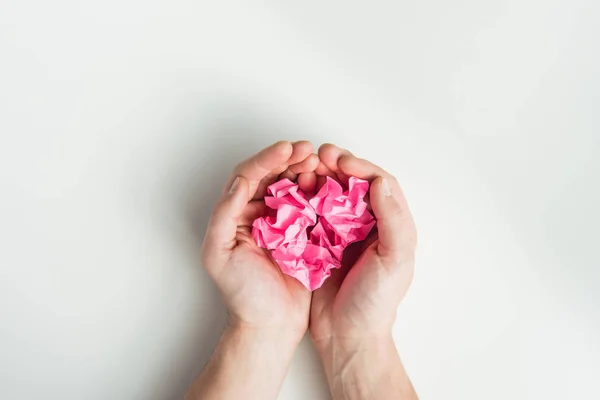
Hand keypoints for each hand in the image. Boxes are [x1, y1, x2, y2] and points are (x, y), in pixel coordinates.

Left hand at [201, 140, 317, 341]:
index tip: (286, 149)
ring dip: (304, 170)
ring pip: (292, 185)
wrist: (270, 325)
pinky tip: (326, 183)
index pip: (248, 175)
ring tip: (318, 162)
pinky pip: (310, 204)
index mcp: (235, 214)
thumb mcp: (219, 254)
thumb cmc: (242, 294)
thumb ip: (224, 215)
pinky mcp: (303, 233)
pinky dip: (318, 190)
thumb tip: (238, 182)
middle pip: (271, 174)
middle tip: (307, 150)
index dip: (266, 159)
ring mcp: (282, 221)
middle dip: (288, 158)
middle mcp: (257, 213)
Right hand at [309, 144, 417, 398]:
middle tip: (319, 156)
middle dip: (336, 165)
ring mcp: (339, 232)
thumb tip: (380, 181)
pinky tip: (293, 191)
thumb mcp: (395, 260)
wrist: (347, 336)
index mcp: (390, 224)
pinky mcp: (317, 242)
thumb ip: (393, 220)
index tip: (341, 162)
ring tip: (304, 169)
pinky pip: (310, 212)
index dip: (361, 167)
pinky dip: (302, 198)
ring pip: (329, 193)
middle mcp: (365, 223)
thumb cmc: (376, 302)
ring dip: (318, 178)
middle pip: (351, 183)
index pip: (379, 183)